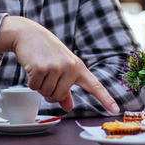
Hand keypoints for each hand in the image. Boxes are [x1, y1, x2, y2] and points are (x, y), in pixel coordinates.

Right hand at [0, 16, 119, 113]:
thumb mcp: (60, 67)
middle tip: (45, 77)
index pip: (95, 85)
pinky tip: (32, 67)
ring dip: (39, 86)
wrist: (28, 34)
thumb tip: (68, 107)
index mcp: (78, 67)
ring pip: (46, 94)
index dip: (106, 99)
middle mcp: (70, 67)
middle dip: (48, 93)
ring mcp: (56, 67)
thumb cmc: (45, 51)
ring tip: (40, 69)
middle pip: (59, 97)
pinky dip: (31, 82)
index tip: (116, 110)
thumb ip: (65, 88)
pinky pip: (34, 87)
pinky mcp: (42, 68)